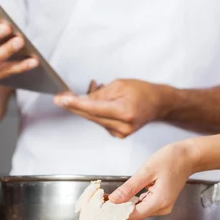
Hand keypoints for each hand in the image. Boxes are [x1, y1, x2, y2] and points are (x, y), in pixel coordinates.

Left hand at [53, 79, 172, 137]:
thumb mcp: (119, 85)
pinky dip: (95, 111)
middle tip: (61, 97)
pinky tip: (99, 100)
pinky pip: (100, 122)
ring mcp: (120, 132)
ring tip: (93, 89)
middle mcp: (122, 126)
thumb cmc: (143, 92)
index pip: (93, 108)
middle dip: (75, 106)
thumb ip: (99, 94)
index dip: (75, 103)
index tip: (60, 100)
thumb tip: (81, 101)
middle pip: (90, 116)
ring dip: (87, 106)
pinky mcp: (118, 134)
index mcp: (124, 112)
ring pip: (94, 119)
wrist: (159, 104)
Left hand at [109, 141, 199, 219]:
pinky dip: (132, 202)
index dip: (116, 213)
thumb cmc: (171, 159)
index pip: (132, 216)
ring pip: (138, 212)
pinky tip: (124, 195)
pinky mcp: (161, 202)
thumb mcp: (147, 171)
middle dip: (118, 210)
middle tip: (102, 200)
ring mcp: (163, 206)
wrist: (189, 156)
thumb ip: (129, 187)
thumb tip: (113, 200)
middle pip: (135, 216)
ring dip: (124, 205)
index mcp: (159, 202)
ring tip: (109, 197)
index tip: (102, 206)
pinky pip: (143, 206)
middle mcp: (162, 208)